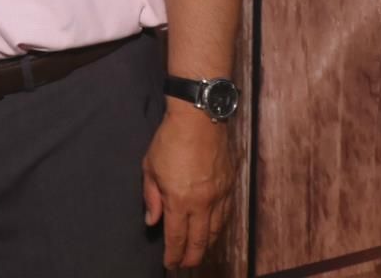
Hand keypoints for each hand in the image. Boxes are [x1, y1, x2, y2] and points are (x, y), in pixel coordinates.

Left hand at [142, 103, 234, 267]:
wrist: (199, 118)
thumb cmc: (169, 139)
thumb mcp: (150, 167)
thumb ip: (151, 197)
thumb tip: (152, 221)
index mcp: (179, 200)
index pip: (177, 237)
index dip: (173, 254)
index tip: (170, 263)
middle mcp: (202, 203)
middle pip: (199, 241)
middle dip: (191, 257)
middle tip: (184, 264)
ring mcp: (219, 196)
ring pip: (215, 231)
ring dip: (206, 245)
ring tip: (197, 251)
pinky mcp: (230, 186)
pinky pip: (225, 215)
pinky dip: (218, 228)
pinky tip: (211, 231)